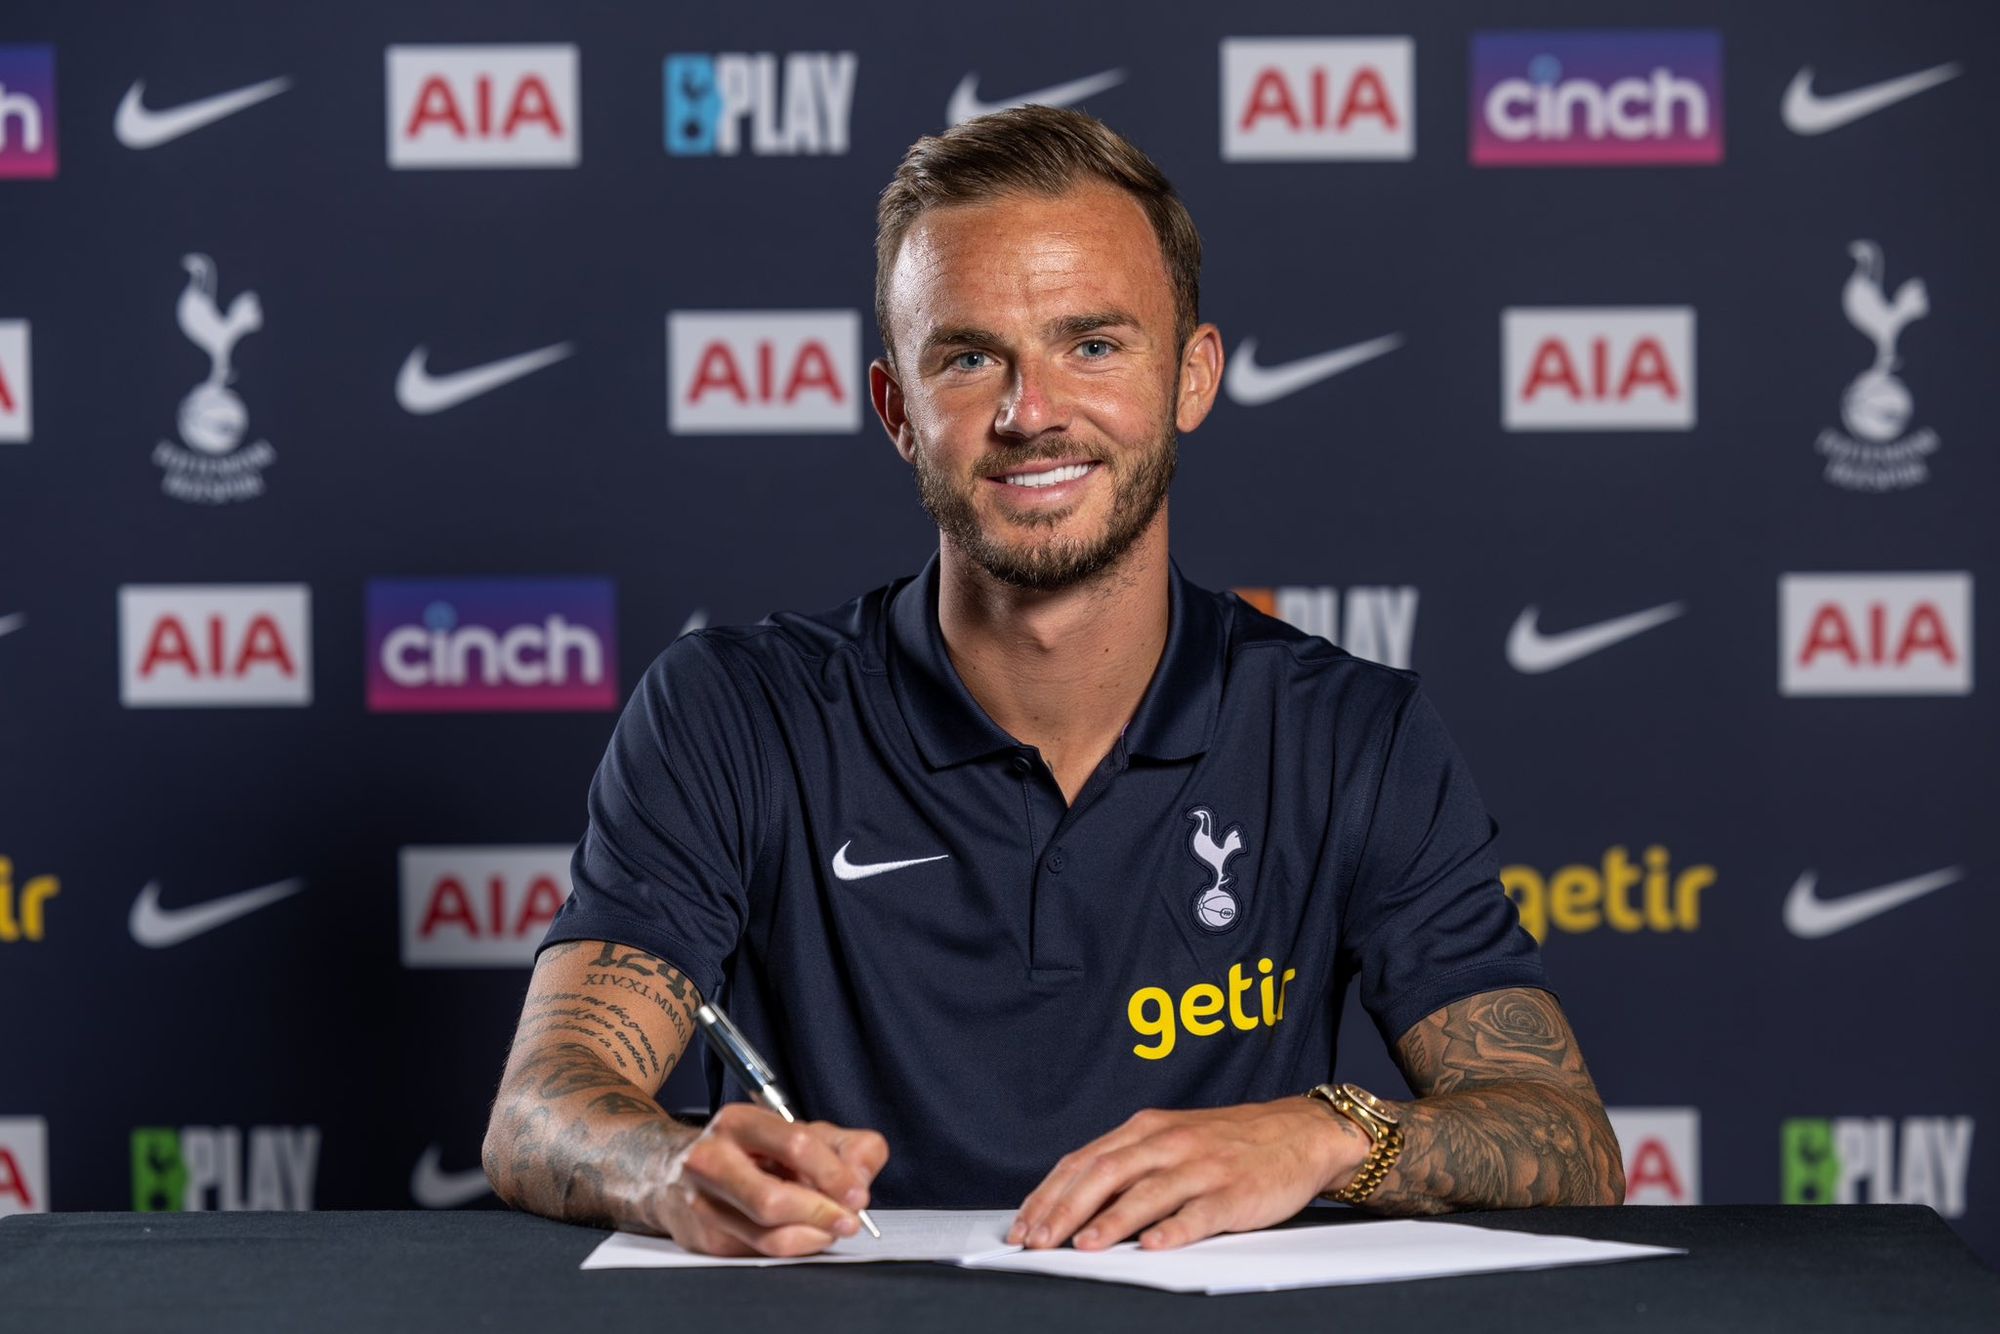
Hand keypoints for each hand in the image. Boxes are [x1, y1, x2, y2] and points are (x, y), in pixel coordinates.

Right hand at [655, 1104, 888, 1256]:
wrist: (681, 1172)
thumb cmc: (752, 1152)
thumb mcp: (802, 1133)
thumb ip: (845, 1146)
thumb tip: (862, 1177)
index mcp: (739, 1122)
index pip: (795, 1145)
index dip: (834, 1174)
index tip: (858, 1194)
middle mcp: (712, 1160)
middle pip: (774, 1200)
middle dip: (822, 1213)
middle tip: (850, 1220)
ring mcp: (703, 1203)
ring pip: (769, 1236)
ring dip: (814, 1236)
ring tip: (832, 1228)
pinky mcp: (706, 1239)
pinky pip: (762, 1253)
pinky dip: (797, 1247)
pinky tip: (807, 1234)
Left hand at [1009, 1099, 1367, 1250]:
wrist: (1298, 1132)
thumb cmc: (1227, 1143)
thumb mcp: (1171, 1140)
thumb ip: (1128, 1166)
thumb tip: (1075, 1203)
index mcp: (1146, 1130)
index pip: (1084, 1162)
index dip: (1048, 1195)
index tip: (1023, 1225)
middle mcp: (1168, 1143)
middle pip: (1105, 1174)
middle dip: (1064, 1210)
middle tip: (1038, 1242)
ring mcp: (1202, 1167)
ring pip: (1147, 1193)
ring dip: (1111, 1221)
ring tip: (1083, 1246)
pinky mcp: (1234, 1191)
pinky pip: (1200, 1212)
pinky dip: (1175, 1229)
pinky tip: (1154, 1245)